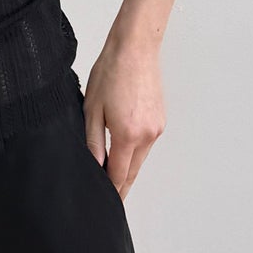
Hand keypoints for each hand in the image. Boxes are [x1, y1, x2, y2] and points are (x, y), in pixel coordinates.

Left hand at [83, 26, 165, 197]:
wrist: (135, 49)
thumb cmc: (111, 72)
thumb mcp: (92, 109)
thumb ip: (93, 142)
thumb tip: (95, 166)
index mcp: (128, 134)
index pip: (118, 175)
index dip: (111, 192)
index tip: (105, 203)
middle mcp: (147, 135)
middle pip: (132, 171)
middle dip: (121, 187)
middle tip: (111, 202)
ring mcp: (157, 128)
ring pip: (140, 159)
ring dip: (127, 168)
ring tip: (112, 178)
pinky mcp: (160, 120)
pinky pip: (146, 145)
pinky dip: (135, 152)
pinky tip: (123, 151)